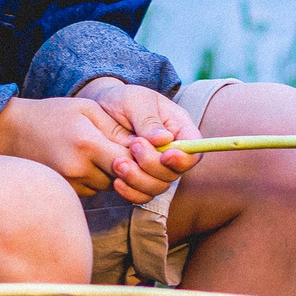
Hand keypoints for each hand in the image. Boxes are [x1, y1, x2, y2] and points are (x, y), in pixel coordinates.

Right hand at [0, 94, 133, 195]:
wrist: (11, 132)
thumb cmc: (52, 115)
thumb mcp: (87, 110)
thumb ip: (117, 128)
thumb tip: (147, 144)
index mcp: (87, 144)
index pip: (131, 158)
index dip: (143, 153)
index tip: (145, 144)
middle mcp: (78, 169)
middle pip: (123, 175)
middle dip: (129, 162)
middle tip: (124, 145)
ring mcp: (70, 184)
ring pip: (109, 184)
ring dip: (112, 171)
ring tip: (98, 150)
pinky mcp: (66, 192)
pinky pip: (94, 189)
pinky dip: (96, 178)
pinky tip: (85, 161)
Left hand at [76, 78, 199, 202]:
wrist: (101, 110)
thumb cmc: (123, 100)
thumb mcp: (136, 101)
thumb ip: (148, 119)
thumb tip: (164, 140)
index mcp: (179, 130)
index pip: (194, 152)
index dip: (183, 159)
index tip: (165, 155)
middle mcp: (171, 152)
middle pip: (175, 173)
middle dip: (153, 165)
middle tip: (133, 145)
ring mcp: (155, 168)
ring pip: (158, 187)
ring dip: (138, 179)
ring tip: (118, 162)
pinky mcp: (138, 178)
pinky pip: (141, 195)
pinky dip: (130, 192)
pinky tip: (117, 181)